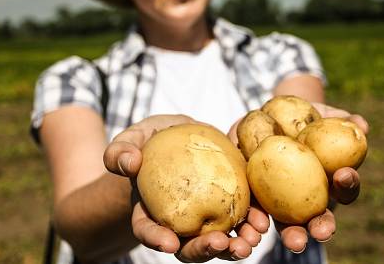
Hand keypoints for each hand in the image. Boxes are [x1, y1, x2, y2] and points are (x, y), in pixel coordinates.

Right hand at [104, 115, 267, 261]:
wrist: (181, 135)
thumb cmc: (150, 140)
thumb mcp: (132, 139)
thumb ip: (120, 151)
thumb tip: (129, 162)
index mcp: (148, 212)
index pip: (147, 230)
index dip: (157, 239)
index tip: (169, 243)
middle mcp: (177, 223)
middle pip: (188, 246)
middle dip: (205, 250)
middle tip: (220, 245)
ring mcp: (205, 217)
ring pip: (219, 240)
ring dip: (235, 246)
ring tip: (249, 242)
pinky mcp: (228, 204)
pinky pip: (241, 219)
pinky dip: (252, 223)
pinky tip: (262, 223)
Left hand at [229, 103, 368, 252]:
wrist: (271, 116)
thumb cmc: (309, 117)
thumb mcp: (326, 115)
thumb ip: (343, 120)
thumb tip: (361, 125)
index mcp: (332, 182)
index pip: (345, 188)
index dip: (348, 184)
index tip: (344, 174)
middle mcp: (310, 199)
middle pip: (319, 218)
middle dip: (322, 228)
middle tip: (323, 231)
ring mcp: (283, 203)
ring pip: (289, 225)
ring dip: (293, 236)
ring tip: (295, 243)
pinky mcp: (256, 197)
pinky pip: (257, 212)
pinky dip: (258, 221)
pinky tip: (257, 225)